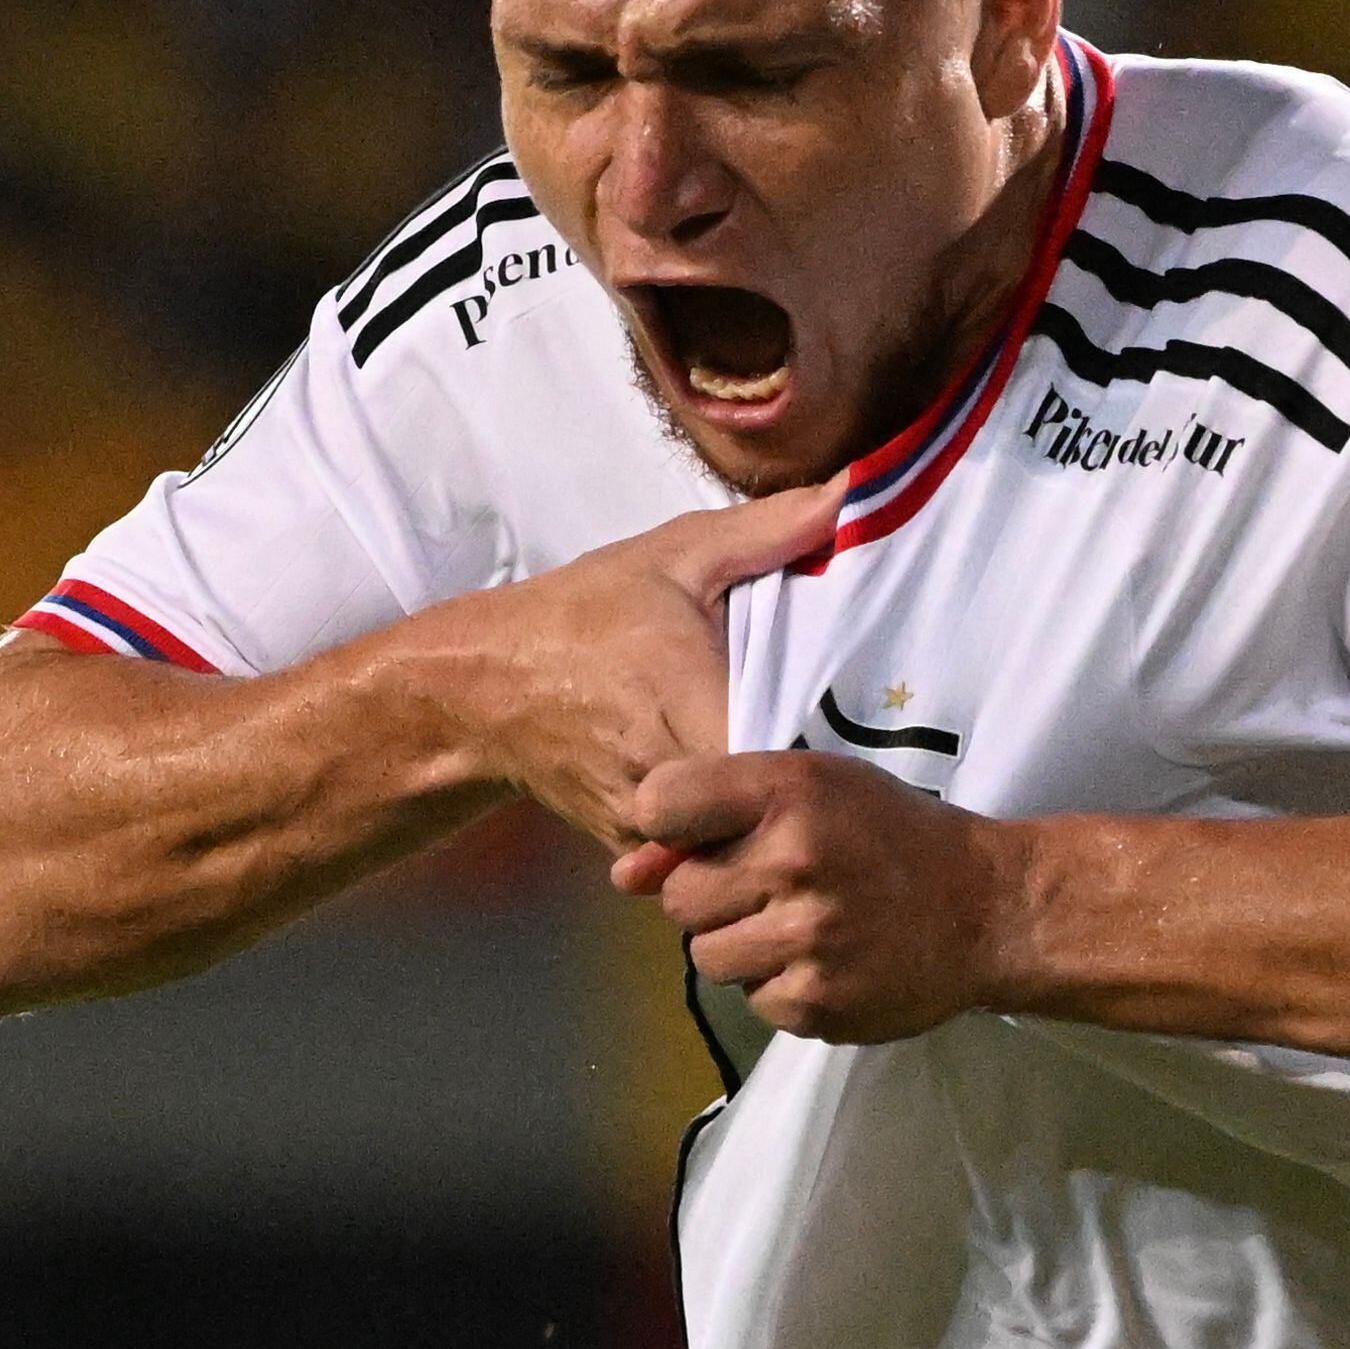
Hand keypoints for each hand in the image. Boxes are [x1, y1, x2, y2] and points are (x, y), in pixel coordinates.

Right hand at [450, 485, 836, 847]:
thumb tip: (852, 492)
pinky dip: (721, 838)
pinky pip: (696, 856)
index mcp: (684, 699)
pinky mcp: (630, 848)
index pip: (781, 755)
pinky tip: (746, 810)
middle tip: (844, 764)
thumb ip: (765, 532)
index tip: (865, 728)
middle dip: (802, 793)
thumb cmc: (585, 613)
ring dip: (763, 823)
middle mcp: (664, 776)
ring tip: (802, 794)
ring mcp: (644, 824)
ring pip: (730, 844)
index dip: (825, 751)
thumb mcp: (673, 556)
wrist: (484, 689)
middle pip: (763, 810)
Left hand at [614, 750, 1029, 1043]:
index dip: (673, 828)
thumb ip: (714, 817)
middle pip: (680, 896)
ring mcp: (806, 939)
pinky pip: (753, 1001)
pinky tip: (827, 963)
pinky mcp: (817, 1004)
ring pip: (707, 956)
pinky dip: (780, 988)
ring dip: (742, 947)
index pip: (661, 804)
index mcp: (789, 790)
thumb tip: (624, 879)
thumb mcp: (815, 791)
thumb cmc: (891, 837)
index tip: (708, 838)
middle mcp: (793, 861)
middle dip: (714, 897)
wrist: (990, 910)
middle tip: (774, 891)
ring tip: (802, 928)